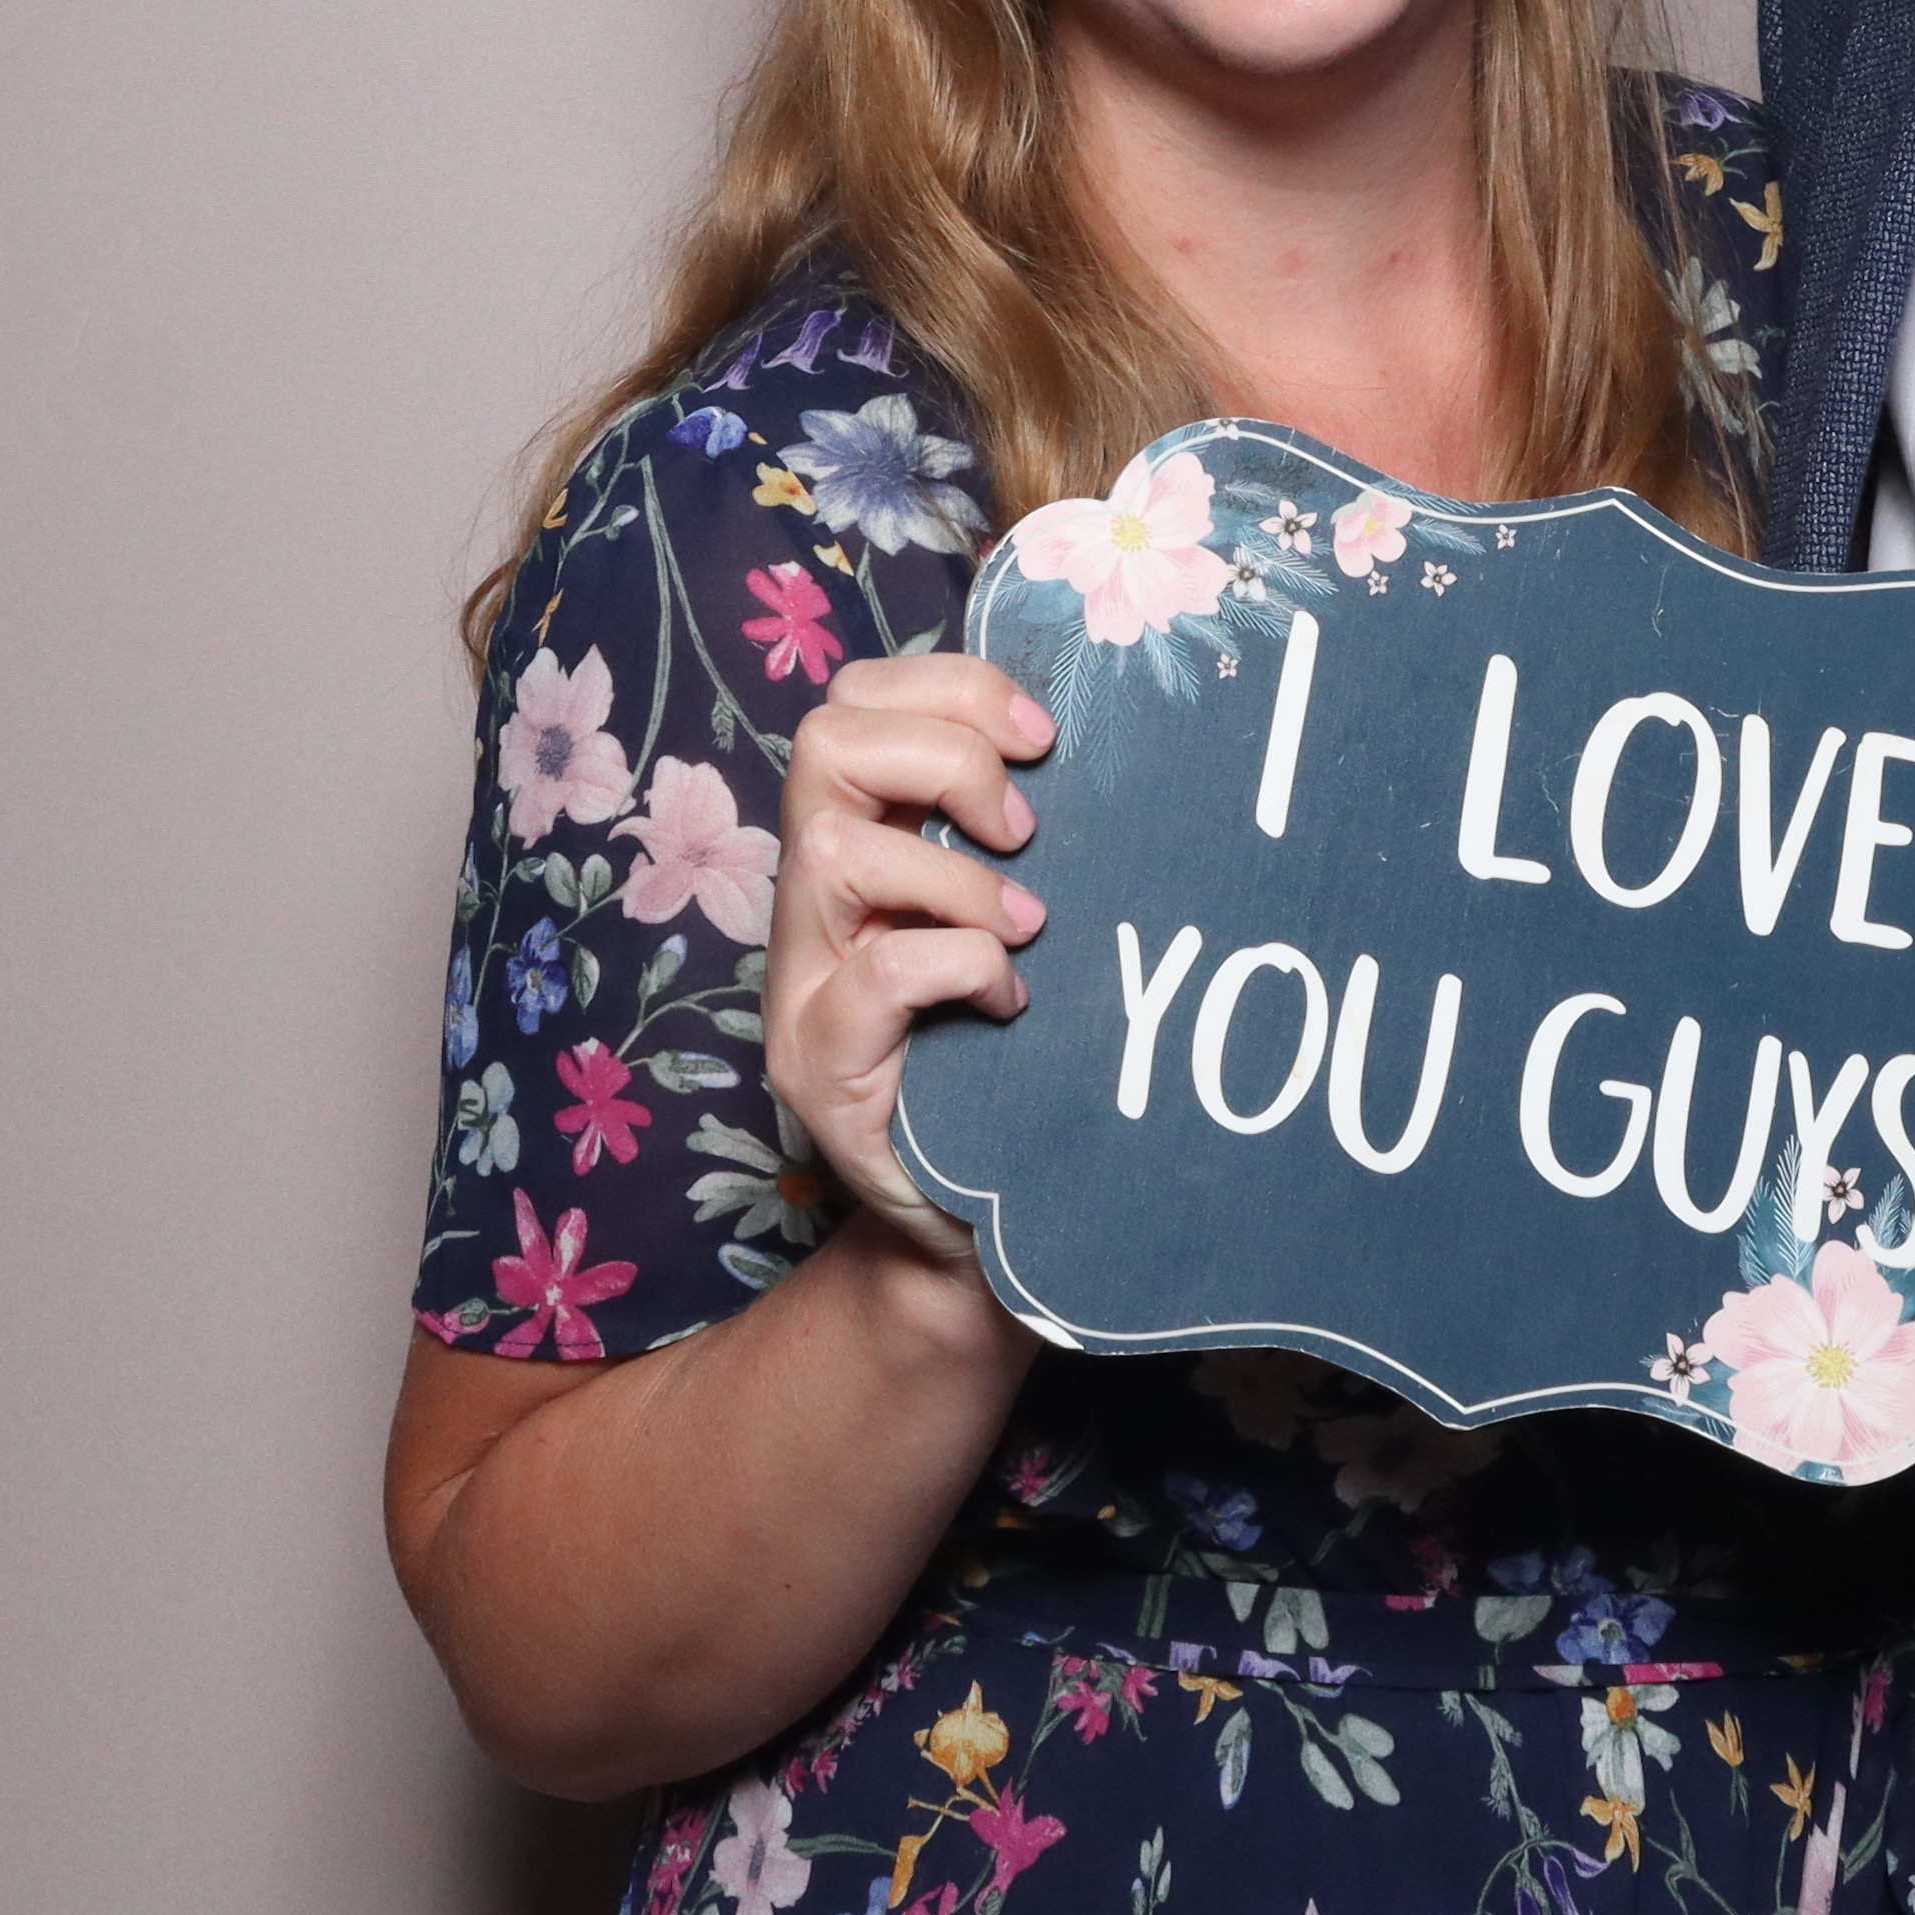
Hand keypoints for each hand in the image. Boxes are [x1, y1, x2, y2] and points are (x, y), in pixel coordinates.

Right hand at [760, 653, 1053, 1268]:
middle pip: (823, 740)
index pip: (854, 700)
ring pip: (833, 850)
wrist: (970, 1227)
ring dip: (957, 877)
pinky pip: (878, 974)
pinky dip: (964, 967)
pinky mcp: (818, 1070)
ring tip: (1027, 928)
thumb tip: (1115, 738)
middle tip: (1026, 827)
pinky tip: (1011, 1004)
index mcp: (861, 847)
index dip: (951, 688)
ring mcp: (799, 988)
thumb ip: (1025, 842)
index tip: (1046, 738)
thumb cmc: (1013, 1063)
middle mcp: (812, 906)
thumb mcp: (1021, 925)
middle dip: (945, 752)